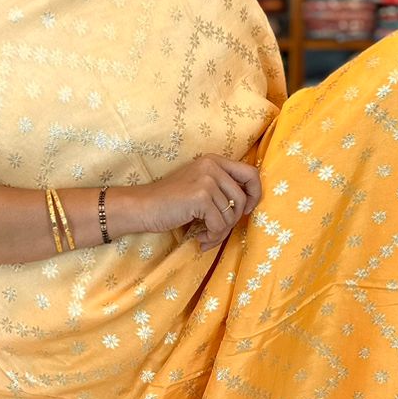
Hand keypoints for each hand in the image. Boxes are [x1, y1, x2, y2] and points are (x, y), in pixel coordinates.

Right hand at [136, 153, 261, 251]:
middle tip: (217, 230)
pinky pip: (219, 224)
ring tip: (205, 235)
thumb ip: (222, 189)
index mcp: (214, 161)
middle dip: (233, 221)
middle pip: (242, 199)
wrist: (143, 207)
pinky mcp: (200, 196)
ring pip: (231, 215)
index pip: (251, 173)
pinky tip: (199, 237)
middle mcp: (212, 166)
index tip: (244, 210)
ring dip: (220, 232)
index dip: (254, 194)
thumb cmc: (171, 202)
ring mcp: (207, 180)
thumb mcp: (199, 186)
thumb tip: (250, 206)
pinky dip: (212, 236)